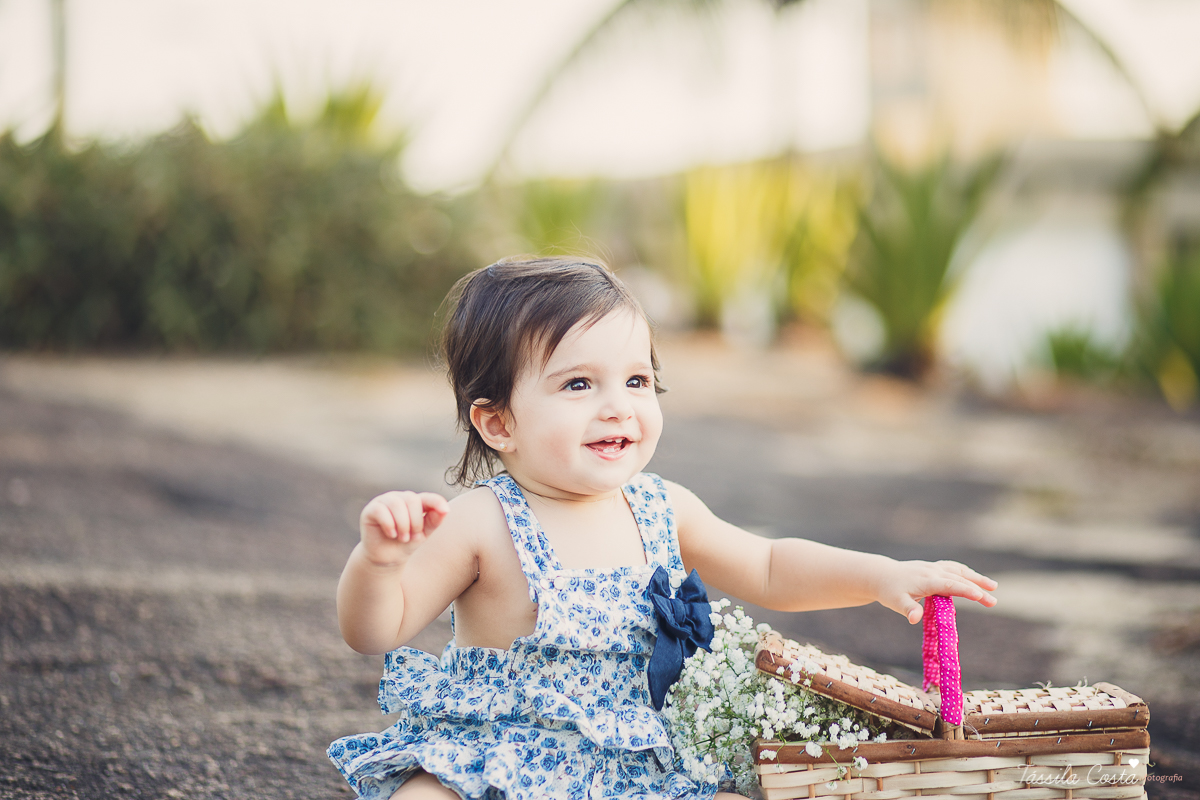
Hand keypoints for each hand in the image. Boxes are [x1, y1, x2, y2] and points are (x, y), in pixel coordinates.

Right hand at [359, 491, 449, 565]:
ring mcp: (383, 501)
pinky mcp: (370, 510)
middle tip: (413, 536)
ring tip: (403, 538)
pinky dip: (389, 524)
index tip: (446, 510)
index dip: (436, 502)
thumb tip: (446, 510)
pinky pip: (381, 511)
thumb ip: (434, 521)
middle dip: (415, 521)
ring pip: (396, 504)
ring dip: (403, 524)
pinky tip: (391, 534)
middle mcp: (399, 498)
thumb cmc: (406, 543)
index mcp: (414, 501)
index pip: (427, 497)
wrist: (387, 558)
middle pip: (412, 499)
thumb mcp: (423, 533)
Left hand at [876, 560, 997, 623]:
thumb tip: (915, 619)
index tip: (981, 596)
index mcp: (926, 580)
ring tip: (993, 587)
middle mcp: (932, 571)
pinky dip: (966, 572)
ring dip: (976, 578)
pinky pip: (953, 568)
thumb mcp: (895, 602)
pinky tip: (975, 578)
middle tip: (993, 602)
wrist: (880, 575)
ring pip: (958, 571)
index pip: (950, 585)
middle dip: (977, 589)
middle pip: (959, 579)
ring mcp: (934, 567)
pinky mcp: (934, 568)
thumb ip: (907, 609)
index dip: (966, 590)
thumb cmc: (889, 591)